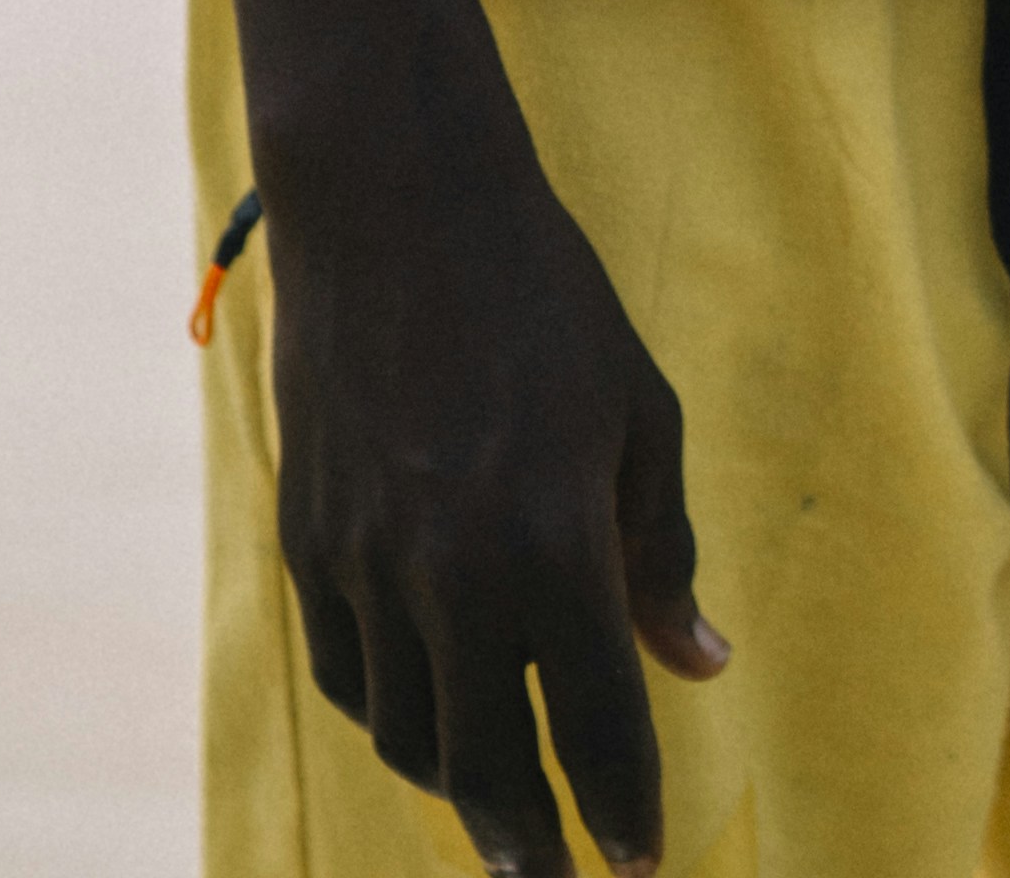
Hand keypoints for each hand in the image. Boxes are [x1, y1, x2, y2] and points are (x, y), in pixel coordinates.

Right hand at [262, 90, 729, 870]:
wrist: (393, 198)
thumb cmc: (541, 296)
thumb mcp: (635, 412)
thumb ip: (660, 554)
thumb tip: (698, 665)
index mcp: (553, 541)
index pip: (598, 727)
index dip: (625, 811)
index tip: (641, 862)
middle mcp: (453, 571)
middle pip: (489, 767)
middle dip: (532, 844)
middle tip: (560, 877)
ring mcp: (368, 560)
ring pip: (408, 735)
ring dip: (458, 786)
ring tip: (499, 804)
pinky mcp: (311, 538)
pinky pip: (347, 672)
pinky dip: (389, 714)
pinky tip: (425, 714)